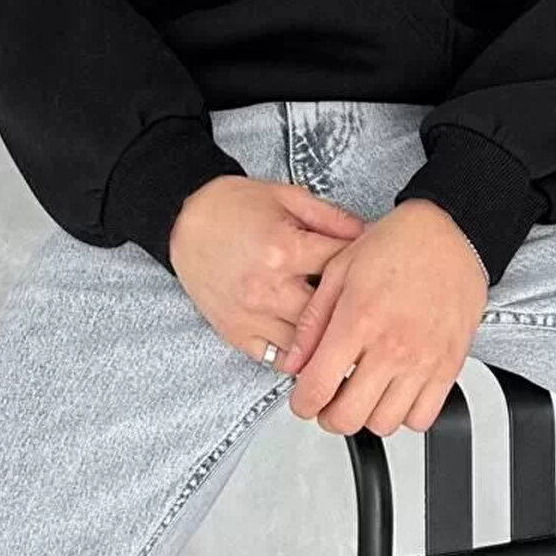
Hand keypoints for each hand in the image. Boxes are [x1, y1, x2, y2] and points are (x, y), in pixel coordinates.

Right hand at [169, 176, 368, 362]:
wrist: (183, 220)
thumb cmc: (233, 205)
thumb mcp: (287, 196)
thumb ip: (330, 216)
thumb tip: (366, 234)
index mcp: (285, 250)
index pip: (342, 266)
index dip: (364, 264)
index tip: (372, 266)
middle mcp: (269, 289)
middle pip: (330, 314)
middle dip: (350, 309)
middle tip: (365, 306)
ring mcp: (251, 316)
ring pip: (306, 345)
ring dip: (326, 339)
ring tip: (344, 332)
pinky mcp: (236, 332)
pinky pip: (275, 359)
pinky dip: (296, 356)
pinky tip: (309, 345)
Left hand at [280, 199, 489, 436]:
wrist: (451, 232)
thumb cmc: (398, 243)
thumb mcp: (339, 269)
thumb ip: (313, 321)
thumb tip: (294, 361)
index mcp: (359, 320)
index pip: (318, 389)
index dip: (302, 403)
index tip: (304, 398)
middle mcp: (392, 347)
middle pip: (349, 418)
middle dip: (330, 415)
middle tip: (329, 398)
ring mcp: (424, 360)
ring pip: (385, 424)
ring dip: (367, 416)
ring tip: (363, 392)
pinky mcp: (450, 366)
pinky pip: (423, 417)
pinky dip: (405, 414)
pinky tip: (395, 391)